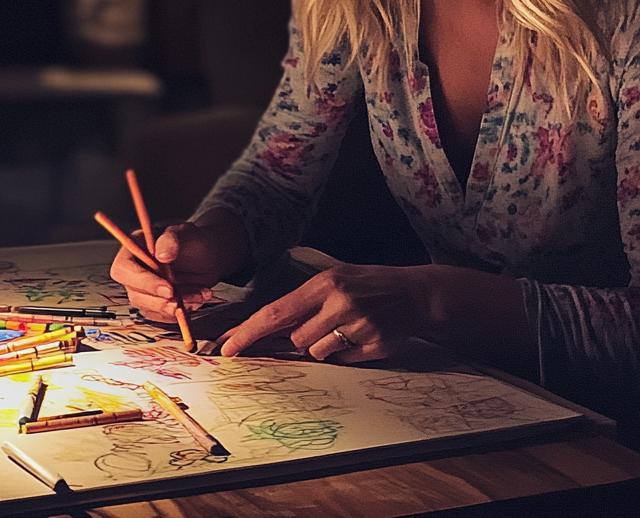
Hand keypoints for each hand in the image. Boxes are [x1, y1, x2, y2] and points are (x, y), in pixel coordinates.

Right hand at [110, 211, 250, 322]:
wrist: (207, 255)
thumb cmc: (192, 240)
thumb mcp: (185, 232)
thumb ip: (171, 239)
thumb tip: (161, 254)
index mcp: (134, 247)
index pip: (124, 269)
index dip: (142, 282)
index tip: (167, 288)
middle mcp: (135, 270)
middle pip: (134, 294)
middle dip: (159, 301)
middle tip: (180, 300)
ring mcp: (145, 289)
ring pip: (149, 308)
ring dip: (174, 307)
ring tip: (199, 294)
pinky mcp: (156, 303)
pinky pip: (162, 316)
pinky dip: (182, 312)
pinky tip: (199, 297)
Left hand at [219, 264, 425, 362]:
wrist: (412, 292)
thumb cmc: (365, 284)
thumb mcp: (333, 278)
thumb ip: (302, 302)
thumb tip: (266, 329)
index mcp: (324, 284)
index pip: (276, 313)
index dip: (248, 332)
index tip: (227, 347)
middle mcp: (339, 303)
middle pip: (296, 339)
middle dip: (303, 336)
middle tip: (325, 321)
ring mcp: (358, 326)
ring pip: (317, 353)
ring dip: (325, 345)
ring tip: (346, 326)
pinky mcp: (374, 346)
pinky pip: (343, 361)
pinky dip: (346, 352)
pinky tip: (360, 334)